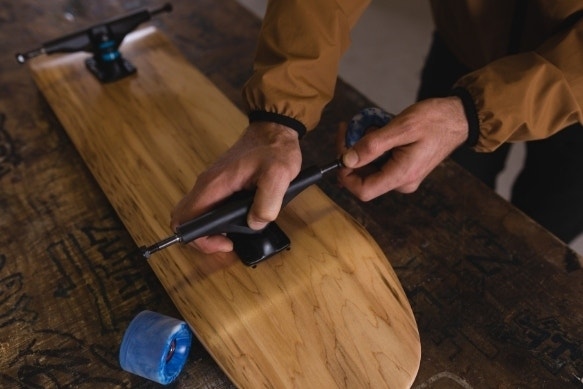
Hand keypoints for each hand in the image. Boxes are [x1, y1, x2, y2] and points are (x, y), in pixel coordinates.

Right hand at [171, 121, 301, 252]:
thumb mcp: (278, 177)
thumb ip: (267, 203)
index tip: (225, 242)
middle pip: (184, 219)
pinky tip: (237, 221)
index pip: (185, 219)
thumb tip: (254, 223)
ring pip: (195, 214)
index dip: (200, 239)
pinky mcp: (219, 184)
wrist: (273, 130)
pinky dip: (216, 220)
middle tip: (228, 242)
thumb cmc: (275, 150)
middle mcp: (206, 185)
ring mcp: (211, 184)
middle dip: (202, 238)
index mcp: (214, 185)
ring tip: (234, 234)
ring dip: (210, 230)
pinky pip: (207, 207)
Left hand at [337, 97, 468, 199]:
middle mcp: (401, 182)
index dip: (345, 174)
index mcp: (401, 176)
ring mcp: (403, 177)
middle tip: (350, 129)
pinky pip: (380, 163)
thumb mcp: (401, 127)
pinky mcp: (404, 169)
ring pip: (370, 169)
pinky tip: (378, 130)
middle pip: (363, 179)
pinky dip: (373, 148)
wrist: (458, 118)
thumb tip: (346, 160)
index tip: (341, 151)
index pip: (362, 191)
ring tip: (368, 125)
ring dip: (362, 149)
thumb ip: (372, 145)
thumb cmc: (434, 120)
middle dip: (351, 155)